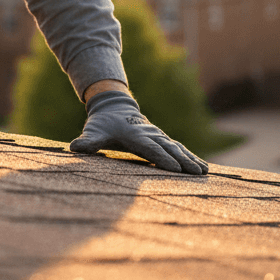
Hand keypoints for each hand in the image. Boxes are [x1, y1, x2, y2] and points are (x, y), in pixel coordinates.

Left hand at [69, 90, 207, 173]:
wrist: (115, 106)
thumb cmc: (103, 123)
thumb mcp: (93, 130)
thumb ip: (87, 141)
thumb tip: (74, 147)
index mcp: (135, 134)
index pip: (151, 148)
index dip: (163, 157)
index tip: (175, 168)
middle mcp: (151, 134)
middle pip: (170, 149)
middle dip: (184, 161)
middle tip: (196, 173)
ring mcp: (159, 136)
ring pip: (178, 148)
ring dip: (192, 160)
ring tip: (204, 172)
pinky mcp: (163, 139)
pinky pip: (180, 149)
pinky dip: (192, 157)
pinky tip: (204, 168)